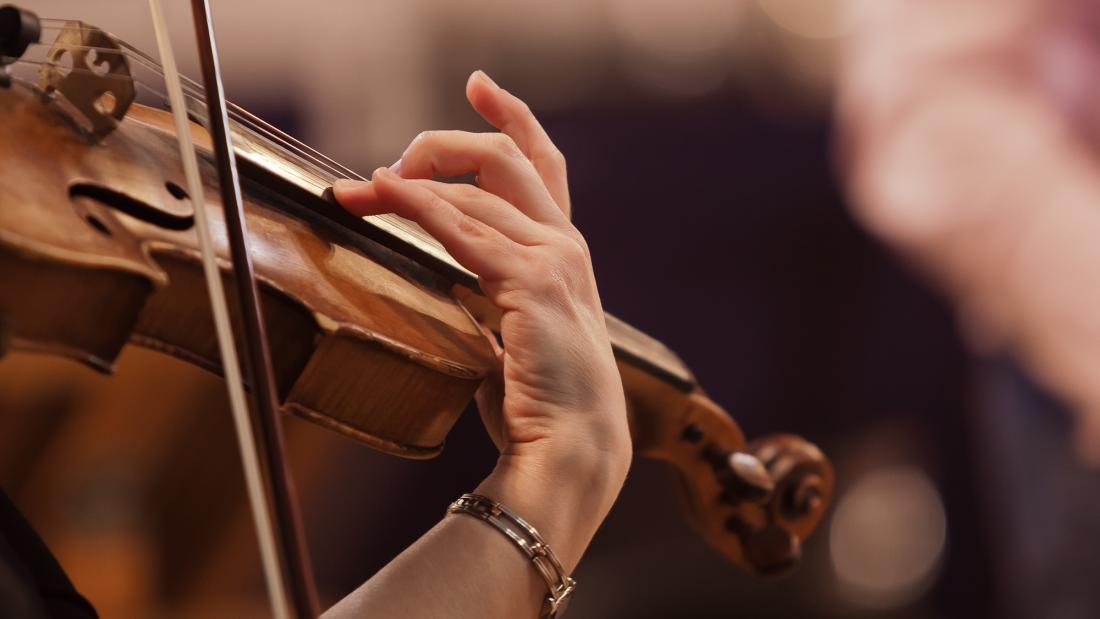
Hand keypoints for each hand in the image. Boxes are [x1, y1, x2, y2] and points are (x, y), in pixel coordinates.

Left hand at [333, 71, 630, 532]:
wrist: (574, 448)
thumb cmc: (544, 400)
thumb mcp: (521, 330)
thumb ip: (498, 291)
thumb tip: (454, 275)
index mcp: (565, 252)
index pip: (540, 166)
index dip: (512, 119)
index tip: (480, 86)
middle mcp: (565, 244)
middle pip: (505, 160)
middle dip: (442, 147)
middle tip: (387, 166)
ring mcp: (555, 260)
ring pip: (475, 192)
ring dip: (407, 184)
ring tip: (358, 193)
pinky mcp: (532, 283)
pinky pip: (464, 229)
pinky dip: (419, 205)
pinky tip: (385, 193)